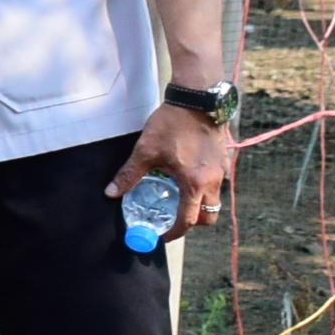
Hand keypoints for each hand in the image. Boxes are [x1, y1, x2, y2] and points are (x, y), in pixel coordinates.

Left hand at [111, 101, 235, 238]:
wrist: (197, 99)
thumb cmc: (172, 124)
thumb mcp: (146, 150)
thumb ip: (129, 175)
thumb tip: (111, 193)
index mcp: (194, 183)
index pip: (187, 220)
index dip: (174, 233)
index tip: (162, 235)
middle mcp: (213, 181)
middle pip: (208, 217)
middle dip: (192, 223)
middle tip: (173, 219)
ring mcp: (222, 171)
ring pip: (214, 201)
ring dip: (199, 206)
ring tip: (178, 198)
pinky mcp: (223, 161)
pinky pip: (216, 185)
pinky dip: (204, 190)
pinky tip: (188, 178)